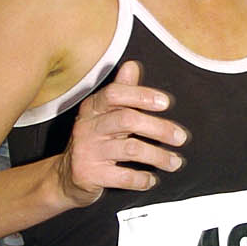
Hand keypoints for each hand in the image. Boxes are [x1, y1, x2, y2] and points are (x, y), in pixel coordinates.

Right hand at [55, 59, 187, 206]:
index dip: (141, 95)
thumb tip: (132, 66)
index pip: (115, 93)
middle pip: (127, 120)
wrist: (65, 178)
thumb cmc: (93, 143)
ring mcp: (87, 151)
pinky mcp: (89, 175)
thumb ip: (120, 93)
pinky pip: (123, 176)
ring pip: (130, 149)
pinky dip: (142, 179)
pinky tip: (152, 180)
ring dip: (158, 156)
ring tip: (175, 162)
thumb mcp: (102, 116)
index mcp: (92, 108)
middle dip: (158, 128)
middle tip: (180, 137)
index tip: (165, 103)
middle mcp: (87, 127)